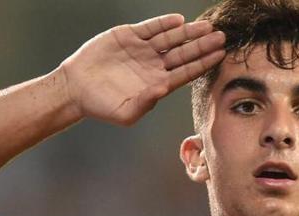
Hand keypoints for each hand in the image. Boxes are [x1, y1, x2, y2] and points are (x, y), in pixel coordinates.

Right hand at [60, 13, 225, 125]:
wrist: (76, 88)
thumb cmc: (101, 106)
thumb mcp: (125, 112)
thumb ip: (146, 103)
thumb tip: (163, 89)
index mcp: (157, 84)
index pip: (186, 72)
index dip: (203, 63)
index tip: (220, 56)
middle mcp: (154, 65)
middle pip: (184, 53)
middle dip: (202, 45)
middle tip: (222, 37)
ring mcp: (143, 50)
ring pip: (171, 38)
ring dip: (189, 33)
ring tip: (207, 26)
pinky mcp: (129, 36)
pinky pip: (151, 28)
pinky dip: (164, 23)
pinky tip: (179, 21)